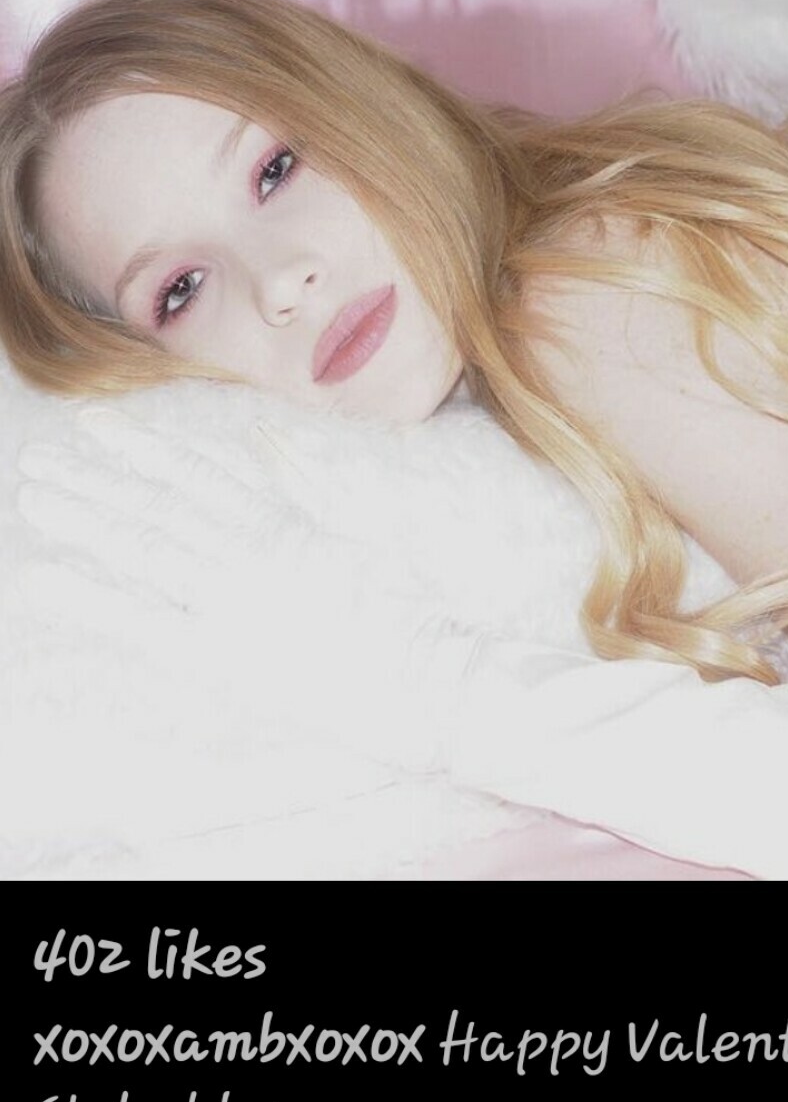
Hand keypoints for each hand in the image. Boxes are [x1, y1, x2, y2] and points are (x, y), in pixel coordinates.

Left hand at [17, 407, 481, 772]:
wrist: (433, 677)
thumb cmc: (406, 611)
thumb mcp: (355, 531)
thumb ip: (302, 481)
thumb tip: (262, 435)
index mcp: (279, 522)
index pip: (193, 475)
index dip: (138, 448)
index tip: (93, 425)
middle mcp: (247, 552)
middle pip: (153, 508)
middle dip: (91, 482)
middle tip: (36, 460)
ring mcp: (233, 602)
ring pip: (141, 549)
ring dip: (82, 520)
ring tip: (33, 497)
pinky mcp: (226, 657)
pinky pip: (142, 621)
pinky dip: (91, 597)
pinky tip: (46, 577)